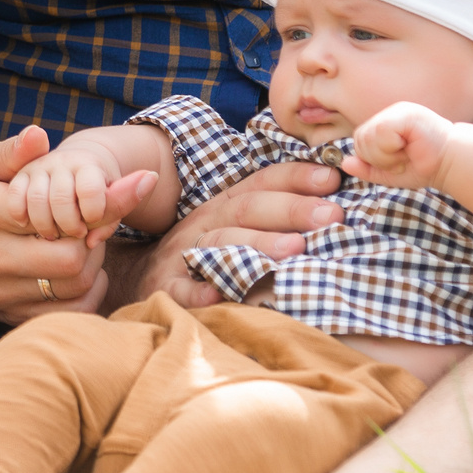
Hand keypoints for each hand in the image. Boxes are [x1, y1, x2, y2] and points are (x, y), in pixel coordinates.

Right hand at [0, 126, 155, 322]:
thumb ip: (11, 153)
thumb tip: (40, 135)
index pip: (57, 215)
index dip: (97, 206)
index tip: (122, 193)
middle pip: (71, 259)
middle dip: (95, 239)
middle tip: (93, 223)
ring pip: (72, 288)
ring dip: (92, 266)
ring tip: (86, 244)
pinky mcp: (2, 315)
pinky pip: (63, 315)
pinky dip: (85, 297)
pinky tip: (80, 274)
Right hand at [110, 159, 344, 307]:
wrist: (139, 281)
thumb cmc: (201, 255)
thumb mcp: (229, 228)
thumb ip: (271, 220)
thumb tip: (333, 212)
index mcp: (223, 206)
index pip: (261, 182)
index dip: (296, 177)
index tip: (333, 178)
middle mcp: (204, 224)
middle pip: (247, 209)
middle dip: (291, 209)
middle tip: (332, 216)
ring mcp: (182, 255)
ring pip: (220, 244)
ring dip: (257, 245)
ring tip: (295, 251)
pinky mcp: (165, 289)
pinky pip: (181, 290)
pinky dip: (198, 292)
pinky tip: (219, 295)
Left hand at [344, 102, 456, 190]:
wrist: (452, 164)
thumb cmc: (426, 167)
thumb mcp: (391, 172)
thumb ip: (368, 168)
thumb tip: (345, 164)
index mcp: (386, 123)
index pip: (360, 140)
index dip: (372, 158)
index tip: (396, 163)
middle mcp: (390, 113)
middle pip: (360, 138)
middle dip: (378, 159)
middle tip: (401, 160)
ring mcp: (398, 111)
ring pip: (368, 136)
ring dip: (385, 155)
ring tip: (406, 155)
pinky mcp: (405, 114)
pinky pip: (381, 132)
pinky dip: (390, 149)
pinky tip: (408, 149)